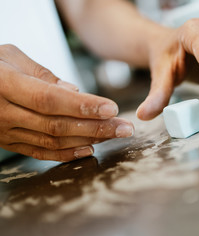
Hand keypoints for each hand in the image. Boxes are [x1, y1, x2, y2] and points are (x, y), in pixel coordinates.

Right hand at [0, 44, 133, 161]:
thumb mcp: (10, 57)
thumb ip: (43, 75)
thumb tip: (74, 92)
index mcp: (4, 85)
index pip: (50, 99)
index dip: (83, 105)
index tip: (112, 108)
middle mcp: (3, 112)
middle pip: (58, 124)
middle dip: (96, 127)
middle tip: (125, 127)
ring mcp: (5, 131)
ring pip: (53, 141)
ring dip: (88, 140)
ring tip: (114, 135)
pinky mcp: (9, 143)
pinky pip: (40, 152)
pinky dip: (66, 154)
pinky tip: (89, 150)